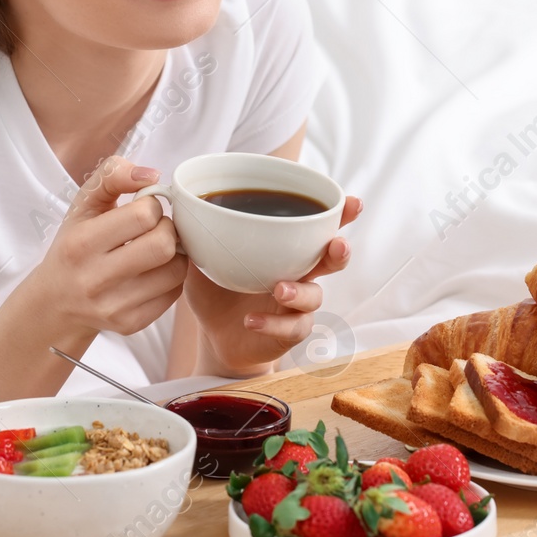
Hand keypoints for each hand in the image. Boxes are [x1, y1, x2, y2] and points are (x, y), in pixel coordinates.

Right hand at [23, 155, 187, 340]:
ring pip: (176, 271)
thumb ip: (112, 175)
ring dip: (174, 253)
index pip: (143, 215)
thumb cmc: (73, 246)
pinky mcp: (130, 324)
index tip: (143, 209)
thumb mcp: (82, 205)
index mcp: (81, 243)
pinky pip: (174, 293)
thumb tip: (151, 174)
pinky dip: (171, 277)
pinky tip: (153, 271)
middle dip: (167, 229)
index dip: (152, 206)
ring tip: (156, 248)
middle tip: (156, 228)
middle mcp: (94, 279)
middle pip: (163, 245)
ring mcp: (113, 306)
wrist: (55, 303)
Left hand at [186, 195, 363, 375]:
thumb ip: (201, 236)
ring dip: (300, 291)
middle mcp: (298, 274)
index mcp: (285, 250)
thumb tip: (183, 205)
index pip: (316, 228)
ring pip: (315, 296)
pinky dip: (272, 323)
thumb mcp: (204, 259)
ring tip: (279, 289)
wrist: (213, 334)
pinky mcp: (288, 332)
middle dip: (339, 249)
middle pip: (331, 259)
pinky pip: (292, 328)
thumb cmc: (217, 290)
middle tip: (337, 244)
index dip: (340, 215)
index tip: (353, 202)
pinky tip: (251, 320)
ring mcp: (295, 305)